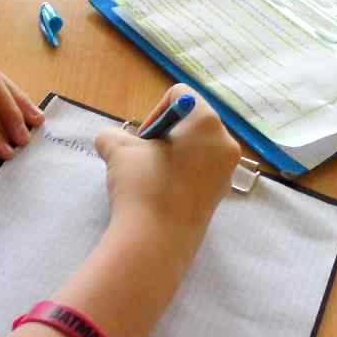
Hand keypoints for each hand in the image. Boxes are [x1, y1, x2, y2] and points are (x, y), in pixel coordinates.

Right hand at [94, 84, 239, 248]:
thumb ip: (113, 135)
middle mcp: (225, 143)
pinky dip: (180, 174)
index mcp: (207, 122)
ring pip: (196, 149)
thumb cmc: (142, 184)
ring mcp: (226, 172)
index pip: (181, 95)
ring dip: (171, 155)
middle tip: (144, 157)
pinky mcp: (220, 196)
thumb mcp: (118, 150)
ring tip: (150, 176)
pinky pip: (200, 172)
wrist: (155, 241)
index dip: (155, 112)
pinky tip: (161, 192)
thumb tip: (110, 139)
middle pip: (192, 122)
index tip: (142, 139)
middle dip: (165, 135)